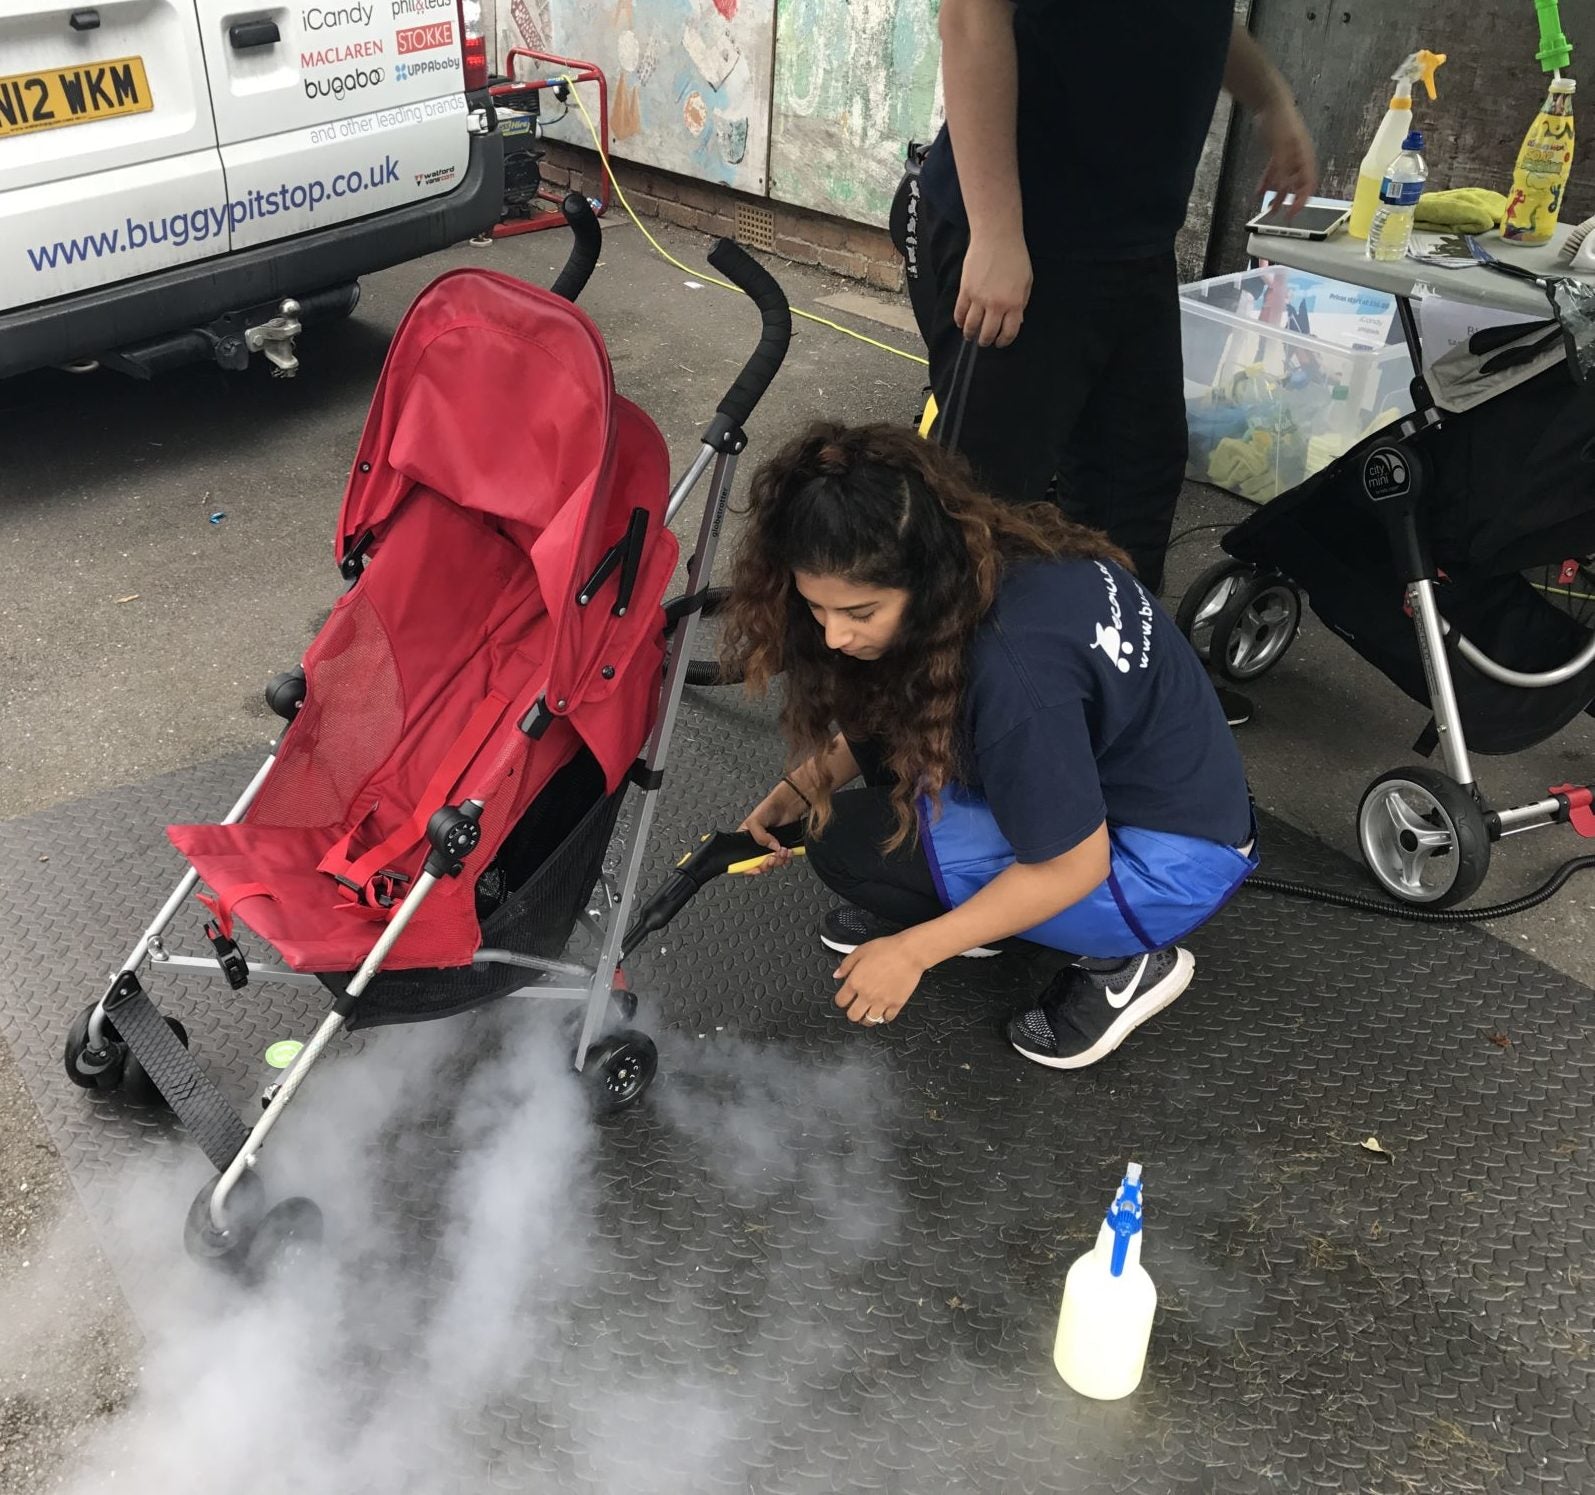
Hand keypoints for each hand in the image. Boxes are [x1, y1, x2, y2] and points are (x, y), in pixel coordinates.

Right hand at [736, 779, 805, 876]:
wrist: (788, 804)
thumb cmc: (768, 807)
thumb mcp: (755, 820)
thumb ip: (759, 836)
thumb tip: (770, 848)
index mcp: (745, 840)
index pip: (742, 860)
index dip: (748, 868)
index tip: (756, 869)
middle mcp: (757, 845)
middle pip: (759, 865)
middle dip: (767, 864)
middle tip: (772, 858)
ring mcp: (770, 847)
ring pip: (772, 863)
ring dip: (779, 860)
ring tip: (783, 851)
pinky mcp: (781, 848)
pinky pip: (783, 859)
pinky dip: (786, 858)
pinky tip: (788, 851)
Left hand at [832, 934, 926, 1025]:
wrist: (909, 952)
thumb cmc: (888, 949)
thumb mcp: (861, 951)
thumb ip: (846, 964)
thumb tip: (837, 974)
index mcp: (855, 982)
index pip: (840, 1001)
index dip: (841, 1000)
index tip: (846, 998)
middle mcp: (867, 994)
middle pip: (853, 1016)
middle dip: (852, 1012)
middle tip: (856, 1007)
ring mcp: (882, 1001)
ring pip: (869, 1021)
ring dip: (867, 1018)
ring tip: (869, 1011)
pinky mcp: (896, 1004)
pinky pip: (887, 1019)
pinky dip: (884, 1017)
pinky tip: (884, 1010)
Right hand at [954, 226, 1031, 347]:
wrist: (997, 237)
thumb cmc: (1015, 257)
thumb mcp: (1027, 282)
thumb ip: (1021, 303)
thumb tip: (1016, 321)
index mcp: (1014, 303)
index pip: (1008, 332)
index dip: (1004, 341)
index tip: (1000, 342)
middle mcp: (996, 305)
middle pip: (987, 333)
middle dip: (985, 341)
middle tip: (984, 341)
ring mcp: (979, 298)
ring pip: (971, 326)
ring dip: (970, 335)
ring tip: (971, 336)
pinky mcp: (965, 290)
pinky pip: (960, 312)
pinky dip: (960, 321)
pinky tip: (961, 323)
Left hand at [1256, 98, 1318, 215]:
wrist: (1270, 103)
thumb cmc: (1282, 122)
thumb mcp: (1281, 148)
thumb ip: (1281, 169)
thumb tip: (1281, 189)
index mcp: (1305, 157)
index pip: (1308, 183)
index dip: (1302, 199)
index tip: (1294, 213)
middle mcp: (1299, 158)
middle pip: (1297, 184)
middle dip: (1290, 201)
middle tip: (1284, 216)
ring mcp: (1288, 156)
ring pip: (1284, 181)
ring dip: (1277, 196)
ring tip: (1269, 210)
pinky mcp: (1277, 153)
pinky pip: (1273, 173)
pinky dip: (1267, 183)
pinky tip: (1260, 192)